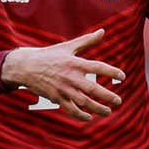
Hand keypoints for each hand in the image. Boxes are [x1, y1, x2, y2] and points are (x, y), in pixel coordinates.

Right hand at [1, 29, 124, 120]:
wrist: (26, 67)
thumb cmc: (49, 56)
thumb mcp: (68, 47)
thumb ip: (87, 41)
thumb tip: (103, 31)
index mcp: (75, 63)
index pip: (97, 67)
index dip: (111, 72)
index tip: (122, 77)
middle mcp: (70, 76)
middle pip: (93, 88)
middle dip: (107, 96)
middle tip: (118, 101)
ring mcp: (63, 88)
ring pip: (83, 102)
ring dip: (97, 108)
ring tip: (108, 111)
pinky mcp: (56, 98)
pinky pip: (70, 109)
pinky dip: (80, 115)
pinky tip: (89, 117)